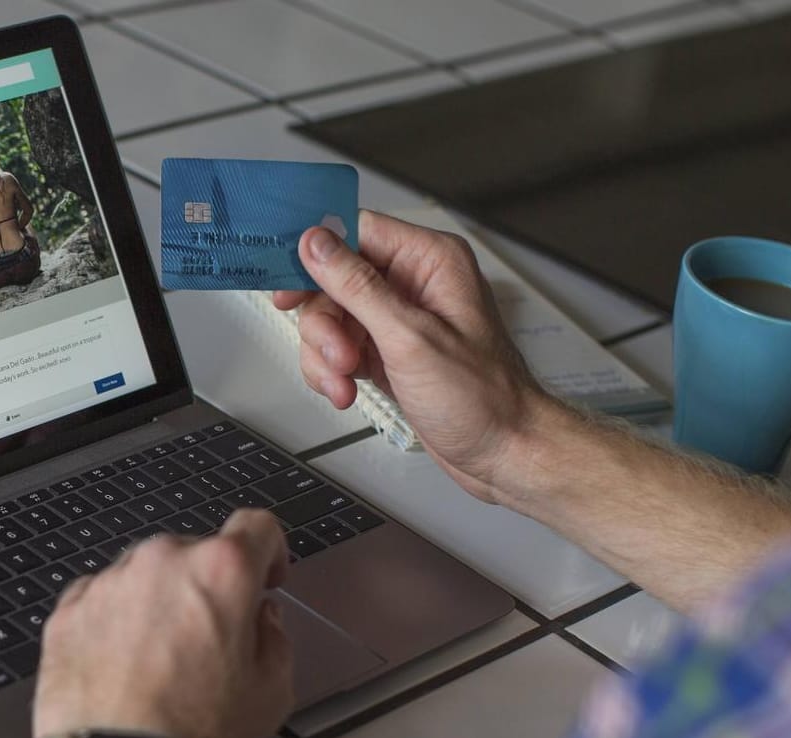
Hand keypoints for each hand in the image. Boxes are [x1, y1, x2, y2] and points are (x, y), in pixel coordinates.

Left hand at [33, 509, 292, 737]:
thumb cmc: (192, 737)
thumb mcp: (271, 692)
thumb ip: (275, 638)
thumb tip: (261, 621)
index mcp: (222, 571)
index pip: (257, 526)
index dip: (269, 551)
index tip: (265, 576)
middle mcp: (162, 561)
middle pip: (197, 554)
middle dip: (208, 588)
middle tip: (211, 642)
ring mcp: (110, 582)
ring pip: (146, 576)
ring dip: (159, 604)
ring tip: (162, 663)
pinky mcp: (68, 611)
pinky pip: (102, 601)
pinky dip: (116, 622)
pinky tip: (126, 668)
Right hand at [274, 210, 544, 502]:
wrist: (503, 453)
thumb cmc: (485, 399)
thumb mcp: (410, 338)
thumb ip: (358, 286)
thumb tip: (317, 244)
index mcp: (431, 261)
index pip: (356, 231)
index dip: (315, 253)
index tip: (287, 280)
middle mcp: (415, 284)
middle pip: (334, 279)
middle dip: (324, 322)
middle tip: (336, 353)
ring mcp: (400, 319)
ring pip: (331, 317)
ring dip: (326, 353)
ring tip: (346, 380)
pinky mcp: (389, 351)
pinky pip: (340, 346)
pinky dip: (333, 371)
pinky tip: (349, 389)